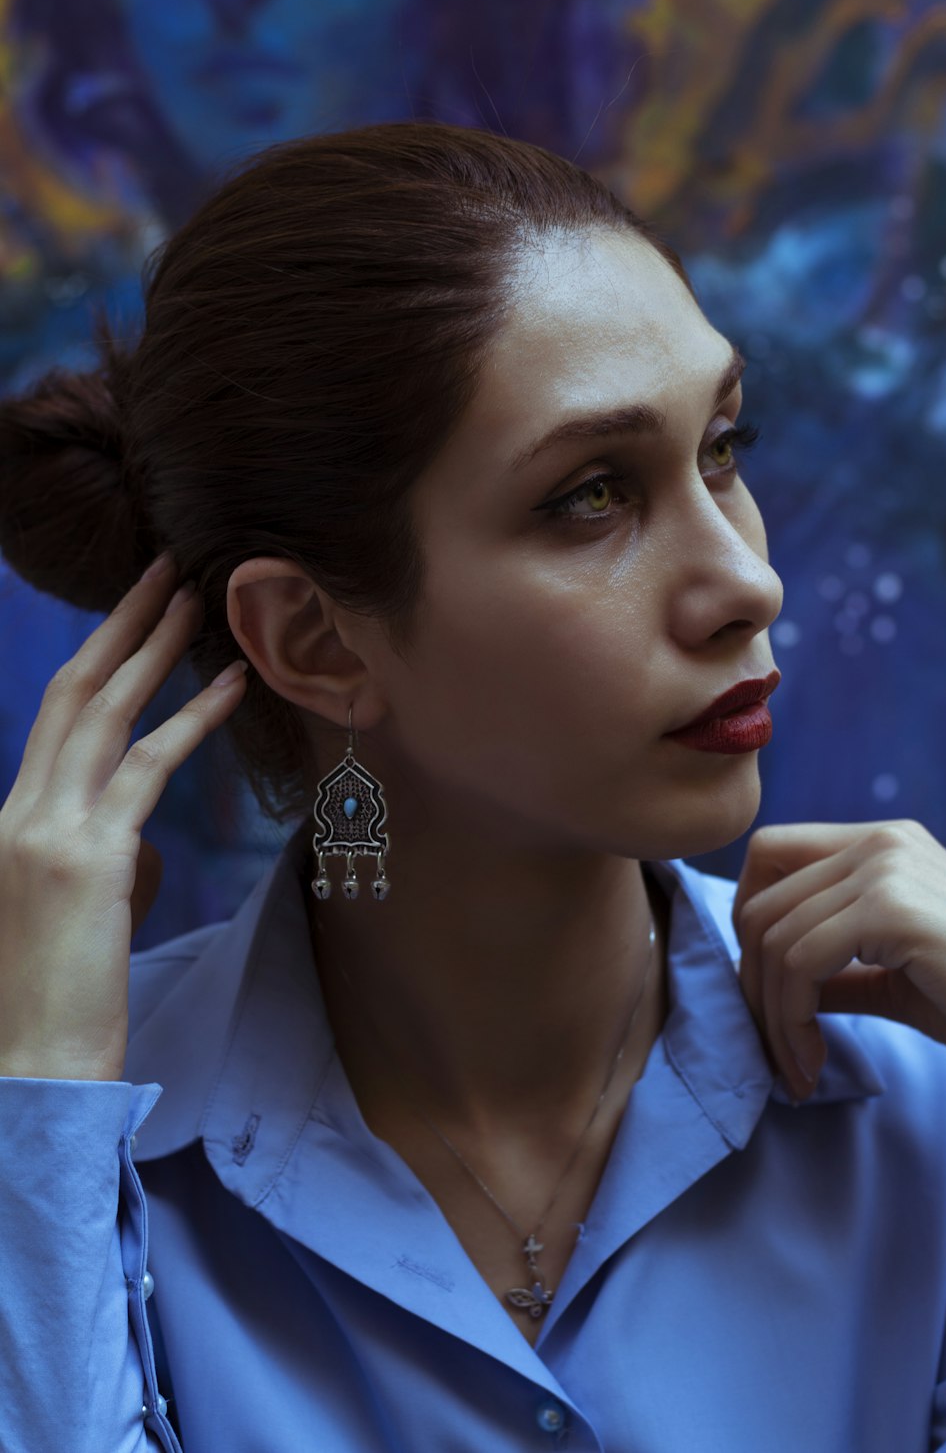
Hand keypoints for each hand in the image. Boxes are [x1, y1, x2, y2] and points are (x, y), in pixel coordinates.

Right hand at [0, 553, 247, 1080]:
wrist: (31, 1065)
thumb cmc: (56, 1000)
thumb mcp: (75, 912)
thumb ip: (104, 861)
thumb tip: (143, 841)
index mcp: (9, 820)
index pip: (51, 719)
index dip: (93, 662)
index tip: (131, 619)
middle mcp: (18, 811)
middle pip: (70, 693)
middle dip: (118, 626)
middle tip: (161, 572)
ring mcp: (48, 830)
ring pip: (104, 713)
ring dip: (155, 649)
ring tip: (198, 602)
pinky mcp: (90, 858)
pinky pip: (148, 767)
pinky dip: (193, 719)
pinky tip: (231, 685)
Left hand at [731, 820, 945, 1102]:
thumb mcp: (890, 973)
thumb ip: (831, 964)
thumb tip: (768, 982)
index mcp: (881, 844)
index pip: (772, 852)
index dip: (747, 914)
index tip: (762, 984)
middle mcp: (879, 842)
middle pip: (762, 901)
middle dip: (753, 981)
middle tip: (771, 1044)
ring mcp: (884, 868)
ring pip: (775, 938)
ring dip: (773, 1015)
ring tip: (795, 1066)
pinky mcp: (891, 908)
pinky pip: (802, 963)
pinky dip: (793, 1019)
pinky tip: (812, 1059)